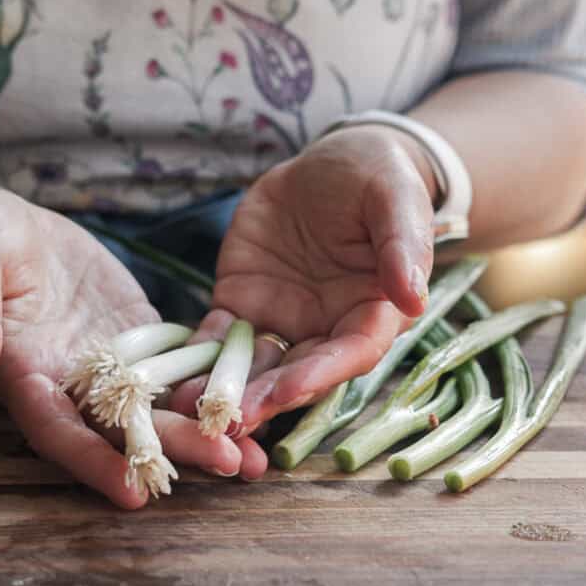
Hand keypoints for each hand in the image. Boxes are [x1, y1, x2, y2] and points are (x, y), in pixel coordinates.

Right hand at [0, 177, 263, 506]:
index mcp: (25, 375)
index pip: (58, 430)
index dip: (92, 462)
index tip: (133, 492)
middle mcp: (71, 383)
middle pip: (124, 428)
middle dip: (176, 450)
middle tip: (231, 465)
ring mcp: (110, 363)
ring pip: (160, 404)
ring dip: (206, 428)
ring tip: (258, 453)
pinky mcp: (138, 335)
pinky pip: (178, 361)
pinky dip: (213, 379)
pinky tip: (258, 392)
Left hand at [172, 125, 435, 437]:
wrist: (332, 164)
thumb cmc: (377, 177)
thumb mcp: (396, 199)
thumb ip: (402, 245)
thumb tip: (412, 296)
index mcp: (372, 312)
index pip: (351, 353)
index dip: (320, 376)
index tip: (289, 392)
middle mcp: (326, 328)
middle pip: (297, 372)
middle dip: (264, 399)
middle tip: (229, 420)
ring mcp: (282, 320)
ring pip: (253, 365)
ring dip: (224, 390)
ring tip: (191, 410)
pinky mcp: (241, 304)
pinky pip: (216, 337)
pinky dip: (196, 358)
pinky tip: (172, 376)